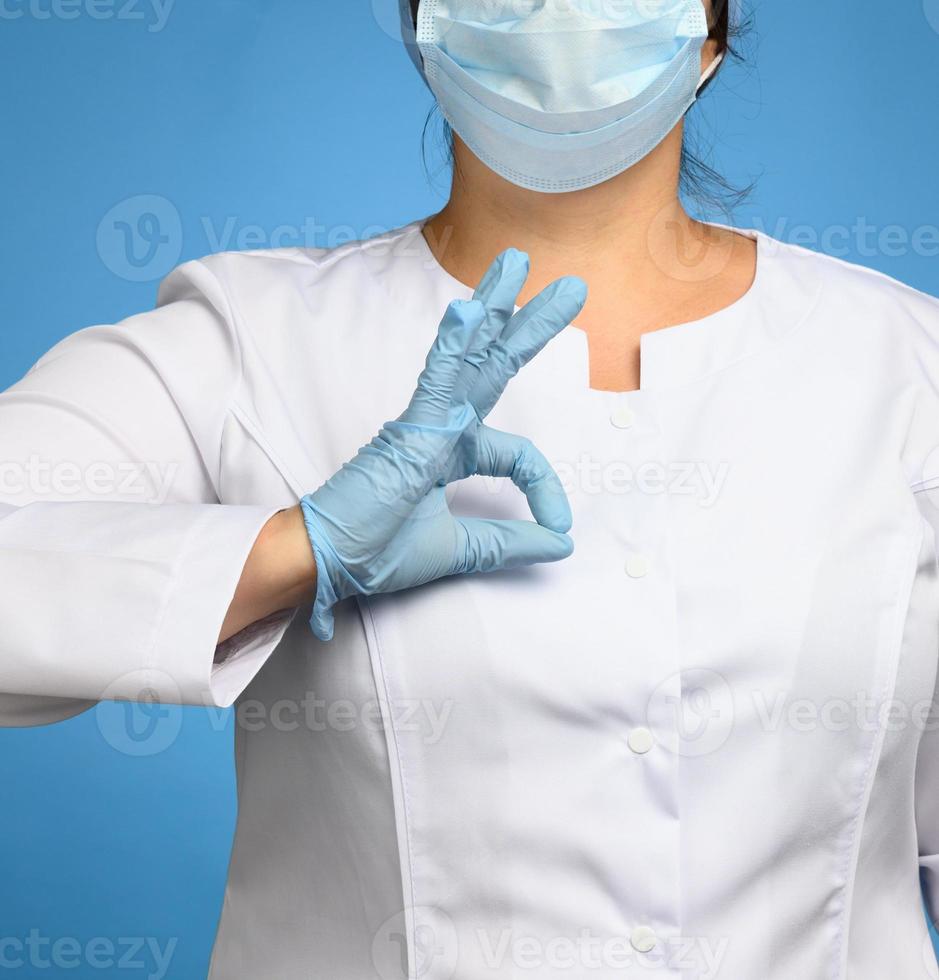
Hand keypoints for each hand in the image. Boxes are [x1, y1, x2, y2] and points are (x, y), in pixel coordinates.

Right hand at [300, 249, 586, 639]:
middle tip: (570, 288)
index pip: (519, 455)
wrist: (328, 563)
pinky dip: (454, 346)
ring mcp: (428, 422)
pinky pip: (437, 381)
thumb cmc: (378, 550)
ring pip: (472, 357)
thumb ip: (510, 543)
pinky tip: (470, 311)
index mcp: (454, 452)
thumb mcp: (464, 549)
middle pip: (497, 367)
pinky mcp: (409, 429)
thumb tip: (561, 546)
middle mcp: (445, 427)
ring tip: (518, 263)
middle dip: (531, 327)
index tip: (560, 527)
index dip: (546, 489)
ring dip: (496, 308)